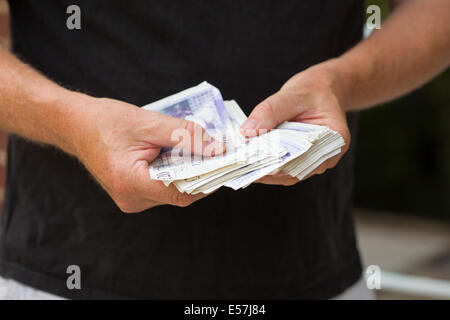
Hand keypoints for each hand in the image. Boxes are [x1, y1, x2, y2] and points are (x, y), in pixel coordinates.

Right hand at [69, 94, 223, 212]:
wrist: (75, 124)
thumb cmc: (106, 121)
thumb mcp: (149, 123)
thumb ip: (186, 136)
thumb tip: (218, 149)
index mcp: (130, 182)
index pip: (181, 192)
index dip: (207, 180)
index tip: (225, 164)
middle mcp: (131, 198)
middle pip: (179, 192)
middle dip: (200, 172)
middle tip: (216, 152)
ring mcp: (131, 199)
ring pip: (172, 190)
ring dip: (188, 171)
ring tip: (196, 149)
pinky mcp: (133, 194)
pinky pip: (162, 187)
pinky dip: (175, 172)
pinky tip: (178, 154)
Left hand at [240, 62, 349, 185]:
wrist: (321, 89)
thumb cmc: (312, 90)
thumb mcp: (291, 95)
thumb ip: (270, 112)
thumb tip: (246, 132)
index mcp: (335, 140)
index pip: (305, 159)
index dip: (279, 165)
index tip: (255, 164)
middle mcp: (326, 157)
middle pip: (294, 170)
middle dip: (267, 170)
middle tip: (241, 168)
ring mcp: (313, 161)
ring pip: (286, 174)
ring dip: (264, 170)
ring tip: (241, 166)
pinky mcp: (300, 160)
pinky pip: (282, 167)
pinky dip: (266, 164)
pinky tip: (248, 161)